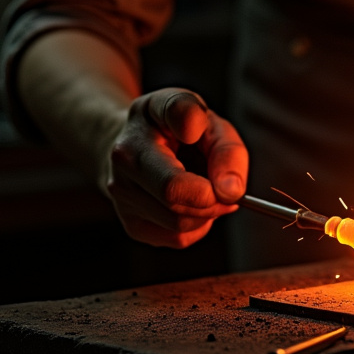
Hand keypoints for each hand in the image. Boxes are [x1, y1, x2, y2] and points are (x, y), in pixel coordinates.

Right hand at [106, 88, 248, 247]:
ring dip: (208, 211)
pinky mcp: (132, 225)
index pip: (174, 170)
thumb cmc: (174, 126)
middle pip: (177, 200)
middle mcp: (123, 167)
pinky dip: (198, 224)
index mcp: (140, 133)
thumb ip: (225, 147)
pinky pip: (178, 238)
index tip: (228, 163)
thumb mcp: (206, 116)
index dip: (212, 169)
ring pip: (181, 225)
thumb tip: (231, 191)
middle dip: (213, 197)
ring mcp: (122, 199)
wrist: (135, 140)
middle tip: (226, 184)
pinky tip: (192, 201)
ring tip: (206, 186)